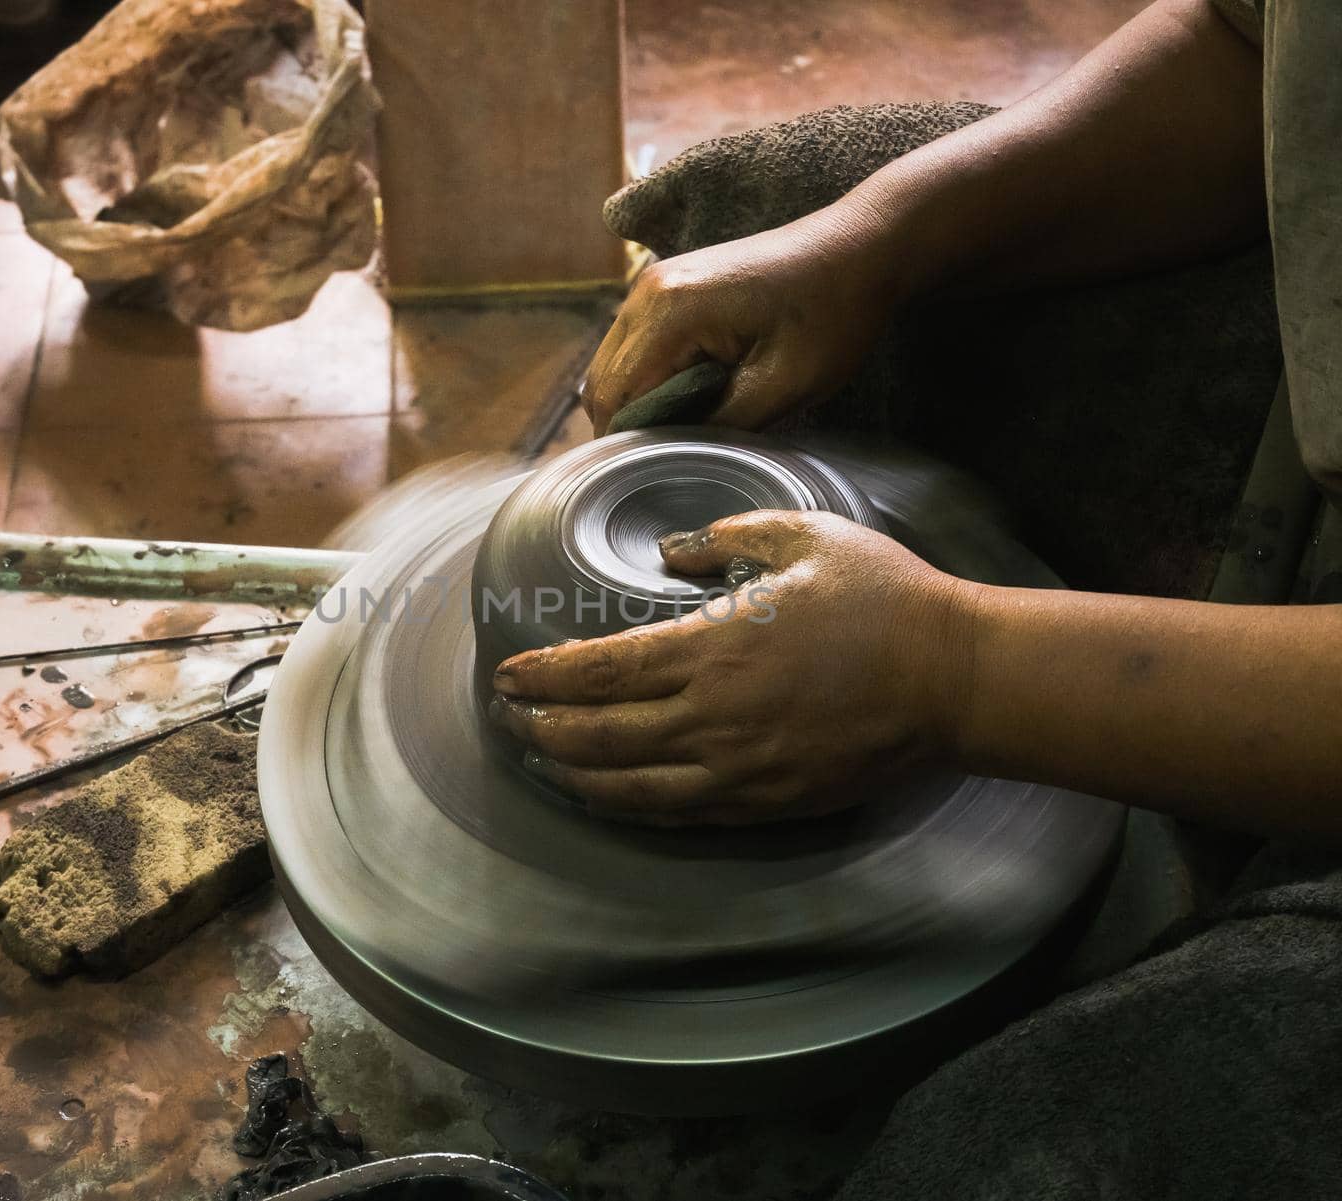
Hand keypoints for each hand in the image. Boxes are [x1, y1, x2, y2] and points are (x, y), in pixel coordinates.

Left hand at [488, 511, 977, 824]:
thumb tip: (676, 551)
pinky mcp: (764, 804)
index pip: (600, 669)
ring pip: (626, 786)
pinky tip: (605, 796)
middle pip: (596, 736)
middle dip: (539, 728)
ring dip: (571, 774)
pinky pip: (675, 814)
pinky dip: (626, 806)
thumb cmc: (885, 602)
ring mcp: (737, 770)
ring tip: (538, 761)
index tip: (509, 673)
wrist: (956, 681)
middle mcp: (712, 716)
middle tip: (507, 717)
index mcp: (715, 647)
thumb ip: (727, 538)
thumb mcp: (805, 536)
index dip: (544, 676)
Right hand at [580, 202, 907, 436]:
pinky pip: (636, 346)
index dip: (628, 446)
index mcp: (670, 311)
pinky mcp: (670, 286)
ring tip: (683, 433)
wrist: (860, 246)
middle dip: (628, 427)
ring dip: (638, 403)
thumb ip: (720, 425)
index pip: (615, 398)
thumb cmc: (833, 311)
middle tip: (671, 462)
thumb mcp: (784, 385)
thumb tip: (672, 455)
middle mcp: (647, 290)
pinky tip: (689, 400)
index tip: (658, 477)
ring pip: (615, 365)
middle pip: (603, 382)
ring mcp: (654, 283)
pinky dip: (649, 379)